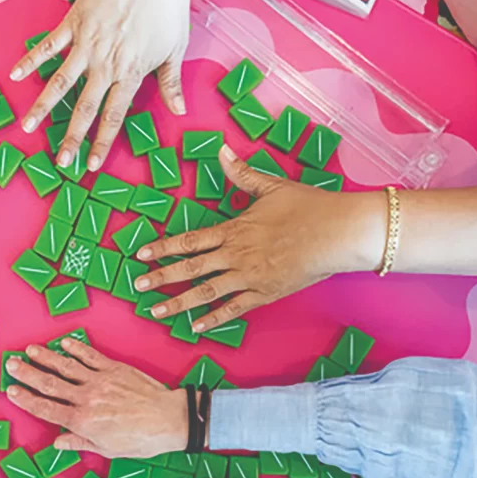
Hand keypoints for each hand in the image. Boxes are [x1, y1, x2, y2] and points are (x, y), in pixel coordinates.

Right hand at [4, 339, 186, 457]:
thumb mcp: (108, 449)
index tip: (11, 391)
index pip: (46, 408)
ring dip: (46, 356)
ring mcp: (99, 381)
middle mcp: (86, 398)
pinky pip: (90, 356)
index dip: (26, 399)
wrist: (168, 420)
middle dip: (28, 373)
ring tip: (30, 349)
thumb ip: (80, 442)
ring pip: (66, 366)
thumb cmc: (140, 440)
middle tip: (11, 364)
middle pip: (49, 384)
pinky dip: (76, 348)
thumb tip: (58, 443)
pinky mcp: (114, 368)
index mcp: (82, 421)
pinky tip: (63, 342)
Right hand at [11, 0, 198, 171]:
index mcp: (130, 72)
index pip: (113, 116)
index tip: (92, 164)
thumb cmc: (166, 2)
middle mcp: (104, 64)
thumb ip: (171, 81)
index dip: (102, 143)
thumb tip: (179, 110)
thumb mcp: (176, 46)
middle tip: (60, 162)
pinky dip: (30, 59)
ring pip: (59, 83)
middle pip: (84, 109)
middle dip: (71, 138)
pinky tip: (15, 74)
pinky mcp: (73, 22)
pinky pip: (48, 46)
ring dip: (42, 107)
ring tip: (27, 128)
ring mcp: (85, 44)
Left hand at [135, 145, 384, 332]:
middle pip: (190, 269)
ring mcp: (249, 277)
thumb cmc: (308, 207)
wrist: (338, 233)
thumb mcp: (271, 186)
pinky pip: (234, 309)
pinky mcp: (265, 294)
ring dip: (179, 303)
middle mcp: (236, 255)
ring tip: (156, 312)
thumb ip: (241, 174)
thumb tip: (221, 150)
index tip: (142, 253)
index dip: (164, 247)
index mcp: (235, 229)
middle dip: (161, 278)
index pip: (190, 240)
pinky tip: (196, 327)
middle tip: (138, 286)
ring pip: (206, 292)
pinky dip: (214, 319)